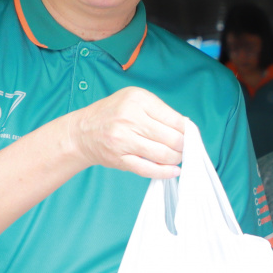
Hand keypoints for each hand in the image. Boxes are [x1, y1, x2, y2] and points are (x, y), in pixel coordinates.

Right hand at [68, 87, 184, 177]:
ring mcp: (123, 140)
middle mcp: (130, 118)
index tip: (190, 136)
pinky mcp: (119, 158)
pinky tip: (173, 171)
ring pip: (163, 154)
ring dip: (176, 158)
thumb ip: (159, 111)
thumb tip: (187, 127)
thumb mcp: (134, 100)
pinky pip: (149, 169)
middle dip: (184, 146)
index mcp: (138, 100)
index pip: (174, 119)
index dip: (187, 131)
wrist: (82, 131)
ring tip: (177, 157)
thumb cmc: (112, 114)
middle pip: (172, 138)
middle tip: (185, 148)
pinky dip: (165, 172)